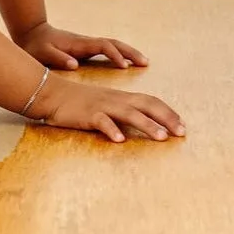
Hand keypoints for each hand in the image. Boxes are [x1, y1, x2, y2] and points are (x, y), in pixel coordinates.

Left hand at [17, 22, 148, 70]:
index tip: (124, 66)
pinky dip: (119, 54)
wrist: (31, 33)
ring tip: (143, 63)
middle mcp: (86, 42)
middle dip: (130, 51)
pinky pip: (107, 50)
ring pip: (112, 45)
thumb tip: (75, 64)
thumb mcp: (42, 53)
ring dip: (128, 52)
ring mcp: (87, 44)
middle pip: (113, 43)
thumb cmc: (36, 45)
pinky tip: (126, 63)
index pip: (102, 46)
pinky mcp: (86, 48)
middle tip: (145, 62)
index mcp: (79, 44)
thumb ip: (58, 58)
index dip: (114, 55)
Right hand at [34, 75, 184, 143]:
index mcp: (121, 97)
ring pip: (129, 113)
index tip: (182, 126)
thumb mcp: (104, 103)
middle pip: (147, 105)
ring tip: (161, 137)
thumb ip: (121, 112)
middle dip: (167, 118)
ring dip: (147, 125)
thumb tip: (139, 125)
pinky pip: (101, 121)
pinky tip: (120, 140)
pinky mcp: (87, 115)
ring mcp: (102, 106)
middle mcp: (116, 99)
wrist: (51, 93)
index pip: (151, 101)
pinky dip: (111, 129)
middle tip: (182, 133)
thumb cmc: (78, 102)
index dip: (168, 113)